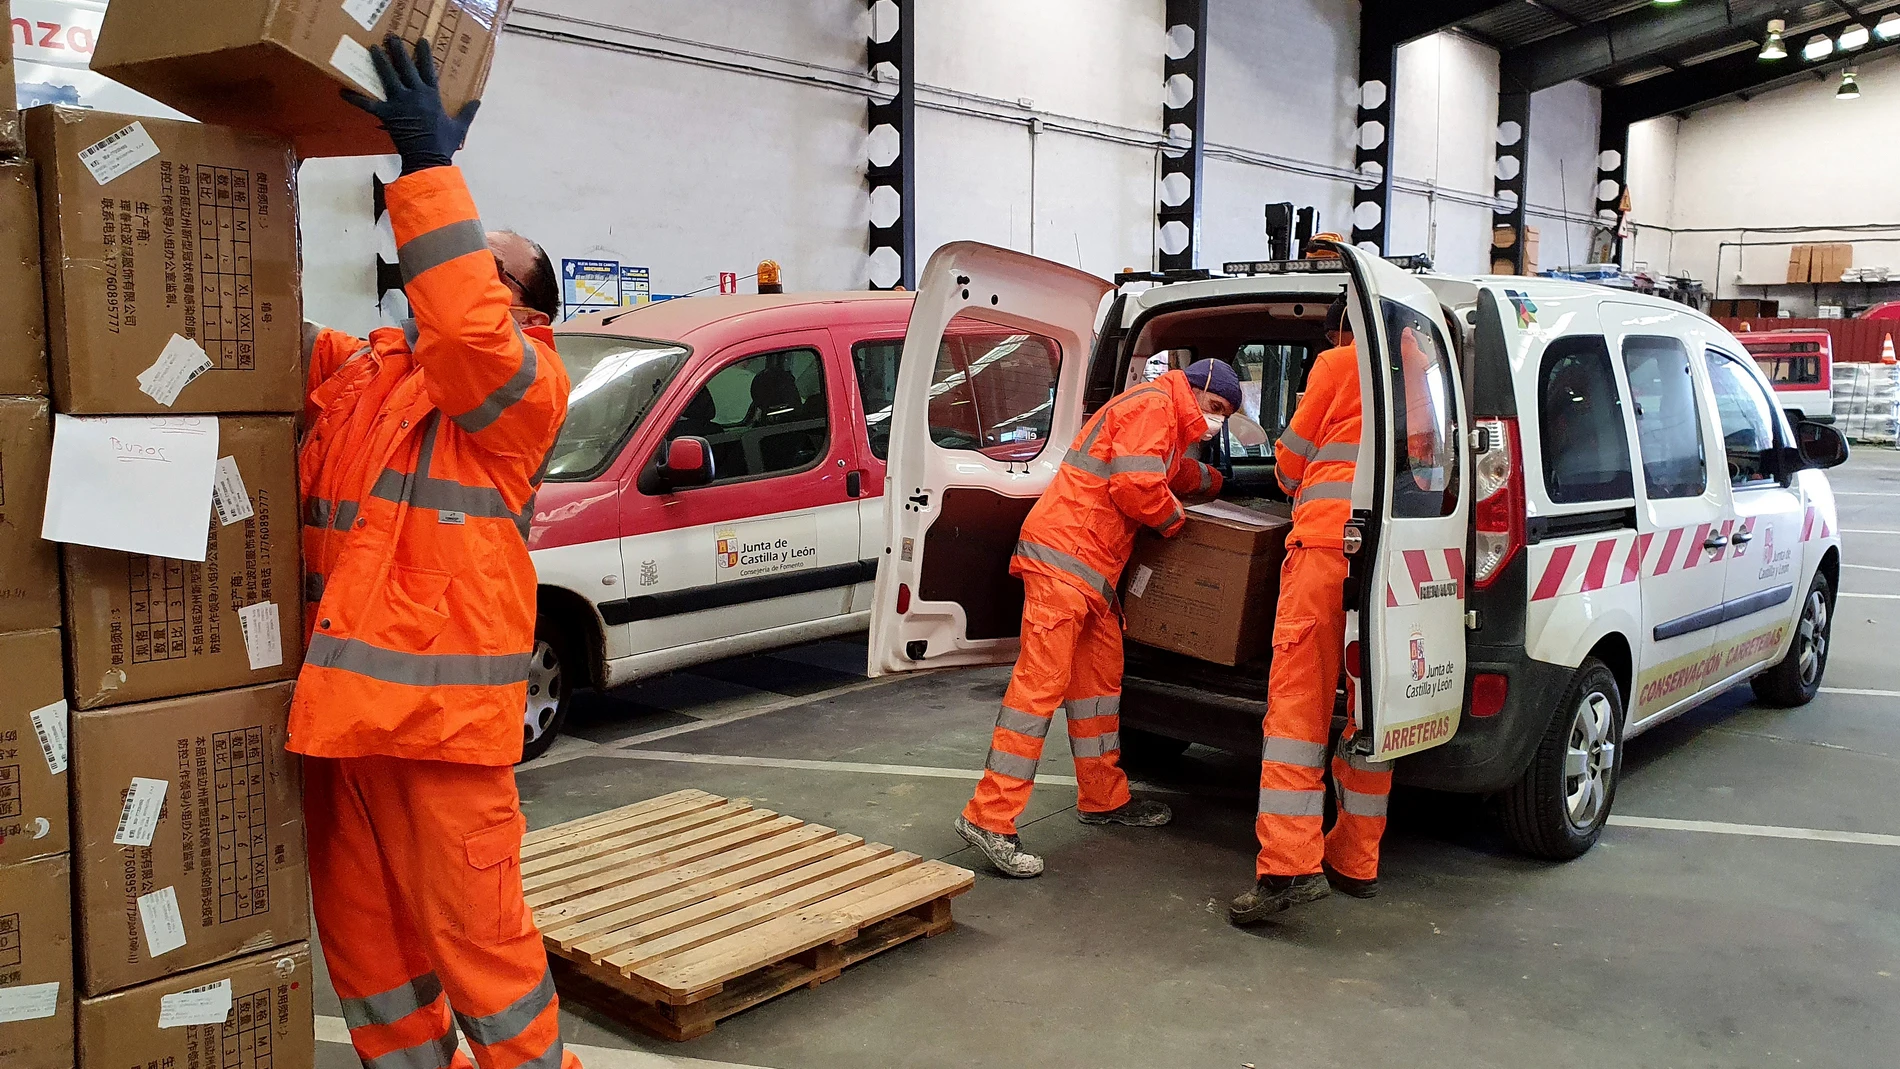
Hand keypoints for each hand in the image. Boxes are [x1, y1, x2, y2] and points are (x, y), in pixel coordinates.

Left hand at [340, 34, 481, 175]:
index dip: (425, 54)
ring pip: (387, 76)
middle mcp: (415, 94)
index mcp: (432, 95)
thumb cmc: (444, 143)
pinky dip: (355, 98)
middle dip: (398, 50)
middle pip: (405, 67)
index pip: (428, 69)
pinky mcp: (387, 113)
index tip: (421, 40)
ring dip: (380, 62)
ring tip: (373, 49)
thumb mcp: (460, 126)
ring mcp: (399, 102)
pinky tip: (342, 91)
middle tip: (392, 38)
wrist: (428, 158)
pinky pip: (368, 104)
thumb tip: (477, 101)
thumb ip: (467, 112)